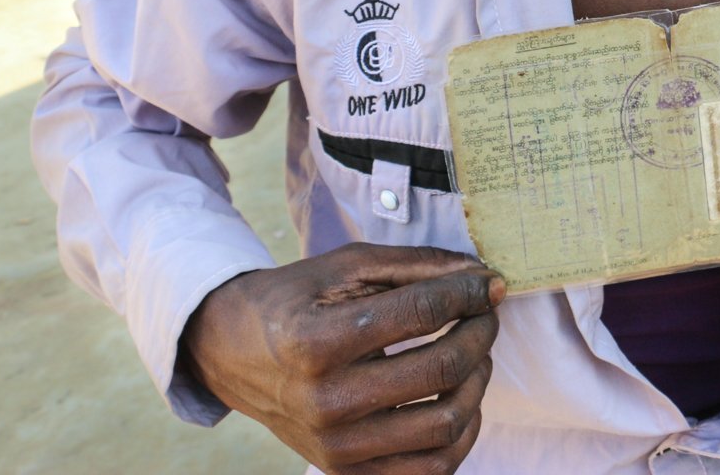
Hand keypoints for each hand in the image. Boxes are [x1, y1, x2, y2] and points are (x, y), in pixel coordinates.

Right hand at [180, 243, 503, 473]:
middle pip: (441, 369)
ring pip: (446, 424)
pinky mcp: (348, 473)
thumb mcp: (344, 266)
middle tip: (485, 314)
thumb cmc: (293, 302)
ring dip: (478, 382)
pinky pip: (432, 469)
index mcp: (315, 342)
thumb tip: (481, 274)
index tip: (487, 283)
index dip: (467, 292)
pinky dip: (462, 433)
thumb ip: (415, 265)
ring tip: (475, 353)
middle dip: (479, 333)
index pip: (420, 313)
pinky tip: (461, 398)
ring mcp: (336, 447)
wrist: (233, 355)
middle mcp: (324, 402)